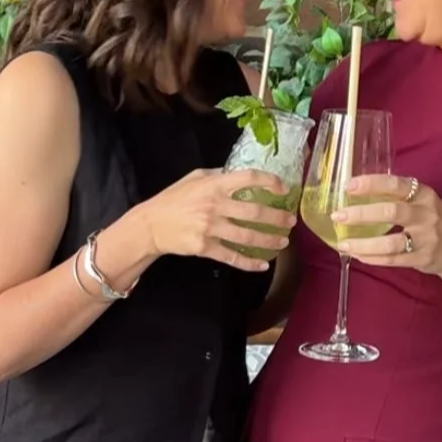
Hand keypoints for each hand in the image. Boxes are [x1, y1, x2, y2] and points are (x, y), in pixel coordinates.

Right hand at [134, 168, 295, 272]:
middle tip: (290, 222)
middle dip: (277, 218)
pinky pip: (232, 257)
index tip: (283, 188)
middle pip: (254, 212)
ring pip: (247, 237)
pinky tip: (263, 265)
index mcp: (214, 185)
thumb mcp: (193, 178)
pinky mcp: (205, 248)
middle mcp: (214, 205)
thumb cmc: (173, 199)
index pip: (248, 179)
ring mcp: (210, 228)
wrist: (151, 224)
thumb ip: (217, 175)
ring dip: (269, 240)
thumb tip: (239, 176)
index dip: (269, 181)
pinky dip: (249, 263)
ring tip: (282, 242)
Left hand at [329, 174, 441, 276]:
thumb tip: (354, 193)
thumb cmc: (435, 220)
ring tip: (343, 243)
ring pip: (390, 242)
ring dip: (363, 244)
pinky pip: (393, 259)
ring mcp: (426, 238)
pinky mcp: (423, 258)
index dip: (371, 184)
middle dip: (361, 214)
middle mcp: (426, 214)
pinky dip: (373, 258)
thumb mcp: (422, 201)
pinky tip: (357, 255)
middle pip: (391, 212)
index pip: (395, 184)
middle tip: (338, 216)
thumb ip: (396, 196)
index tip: (348, 186)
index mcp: (423, 194)